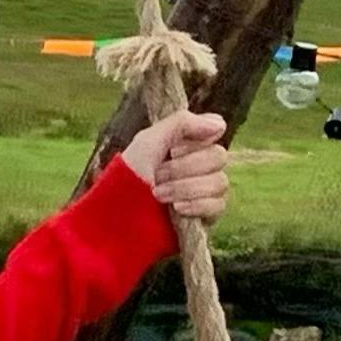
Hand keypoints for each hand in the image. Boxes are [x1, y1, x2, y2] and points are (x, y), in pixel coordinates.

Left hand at [121, 107, 231, 226]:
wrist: (120, 217)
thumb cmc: (128, 176)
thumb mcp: (148, 141)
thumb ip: (182, 123)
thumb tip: (221, 125)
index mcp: (188, 142)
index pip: (214, 130)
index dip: (194, 142)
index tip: (172, 150)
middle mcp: (201, 164)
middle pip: (219, 156)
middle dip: (185, 167)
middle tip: (158, 176)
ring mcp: (206, 190)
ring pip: (219, 181)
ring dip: (186, 187)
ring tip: (159, 195)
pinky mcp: (207, 215)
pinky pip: (218, 205)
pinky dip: (197, 205)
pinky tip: (177, 209)